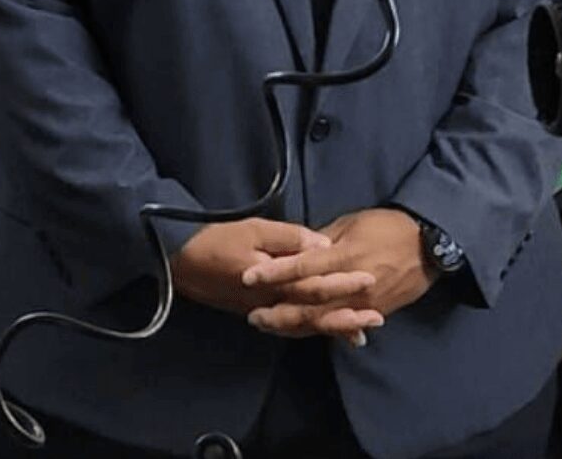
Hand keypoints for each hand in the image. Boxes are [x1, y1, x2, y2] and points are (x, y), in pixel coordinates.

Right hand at [170, 217, 380, 342]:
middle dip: (347, 317)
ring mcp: (265, 311)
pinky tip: (329, 331)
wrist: (183, 261)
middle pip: (315, 313)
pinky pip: (291, 325)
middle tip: (377, 319)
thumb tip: (322, 244)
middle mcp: (272, 302)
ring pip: (305, 324)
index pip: (315, 285)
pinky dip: (313, 329)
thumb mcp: (255, 230)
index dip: (343, 283)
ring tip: (362, 331)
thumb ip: (289, 238)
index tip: (371, 280)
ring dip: (334, 328)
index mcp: (274, 281)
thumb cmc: (220, 239)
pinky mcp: (260, 312)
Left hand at [242, 207, 437, 336]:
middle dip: (278, 310)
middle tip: (253, 315)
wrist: (429, 246)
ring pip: (322, 320)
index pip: (303, 265)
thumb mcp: (355, 222)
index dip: (275, 272)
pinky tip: (301, 333)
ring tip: (270, 326)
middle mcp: (351, 283)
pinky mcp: (373, 313)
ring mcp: (363, 303)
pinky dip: (321, 331)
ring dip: (293, 325)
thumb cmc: (389, 226)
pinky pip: (342, 326)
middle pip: (308, 302)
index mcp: (345, 254)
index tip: (249, 277)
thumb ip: (325, 238)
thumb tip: (300, 248)